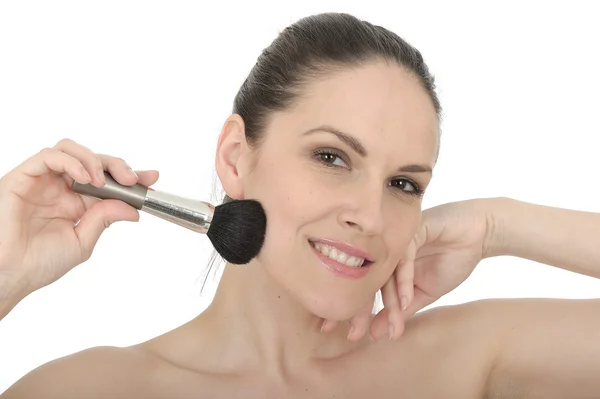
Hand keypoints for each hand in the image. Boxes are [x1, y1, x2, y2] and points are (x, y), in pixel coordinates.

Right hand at [0, 139, 158, 294]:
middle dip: (117, 165)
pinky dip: (71, 161)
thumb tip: (132, 208)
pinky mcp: (22, 177)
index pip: (106, 179)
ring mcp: (42, 181)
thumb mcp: (82, 242)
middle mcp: (60, 188)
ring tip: (103, 181)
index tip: (152, 178)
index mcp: (76, 202)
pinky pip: (48, 156)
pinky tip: (86, 179)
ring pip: (70, 150)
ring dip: (94, 159)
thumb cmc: (38, 263)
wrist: (9, 274)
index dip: (128, 175)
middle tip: (132, 178)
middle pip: (92, 160)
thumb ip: (104, 219)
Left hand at [322, 198, 494, 339]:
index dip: (351, 310)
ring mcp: (395, 239)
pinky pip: (403, 257)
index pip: (362, 288)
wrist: (477, 233)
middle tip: (347, 332)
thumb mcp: (422, 293)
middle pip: (365, 279)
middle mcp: (383, 250)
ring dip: (388, 301)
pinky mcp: (412, 229)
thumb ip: (399, 310)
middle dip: (357, 308)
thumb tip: (375, 334)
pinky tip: (407, 300)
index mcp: (382, 263)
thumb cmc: (448, 259)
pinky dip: (404, 280)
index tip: (340, 333)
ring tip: (389, 326)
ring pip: (384, 271)